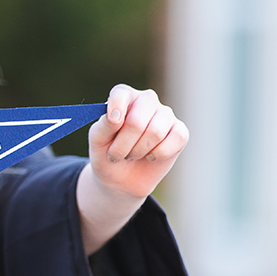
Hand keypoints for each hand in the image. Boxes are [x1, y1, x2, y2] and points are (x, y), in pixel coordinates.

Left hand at [77, 85, 188, 252]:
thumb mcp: (96, 144)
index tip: (110, 123)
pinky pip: (175, 139)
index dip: (118, 108)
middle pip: (142, 114)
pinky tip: (151, 158)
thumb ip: (103, 127)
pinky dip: (159, 153)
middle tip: (118, 155)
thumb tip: (113, 117)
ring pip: (158, 128)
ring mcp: (165, 116)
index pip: (123, 92)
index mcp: (123, 98)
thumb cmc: (104, 158)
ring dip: (140, 149)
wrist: (119, 182)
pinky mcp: (180, 133)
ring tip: (132, 157)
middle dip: (126, 140)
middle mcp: (146, 102)